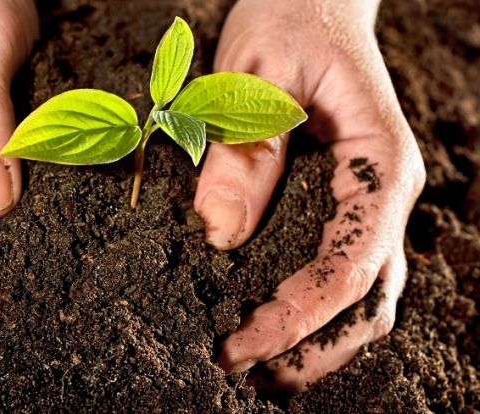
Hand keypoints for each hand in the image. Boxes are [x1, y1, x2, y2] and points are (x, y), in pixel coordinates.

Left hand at [195, 0, 424, 390]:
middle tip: (243, 373)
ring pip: (364, 301)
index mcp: (378, 162)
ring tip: (256, 373)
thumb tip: (218, 234)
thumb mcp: (254, 75)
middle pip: (369, 301)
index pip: (350, 264)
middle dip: (311, 349)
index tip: (241, 345)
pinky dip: (312, 315)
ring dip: (316, 345)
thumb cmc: (290, 20)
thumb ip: (244, 152)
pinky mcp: (341, 207)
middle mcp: (382, 194)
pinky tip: (270, 328)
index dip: (299, 316)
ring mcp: (366, 205)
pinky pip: (340, 275)